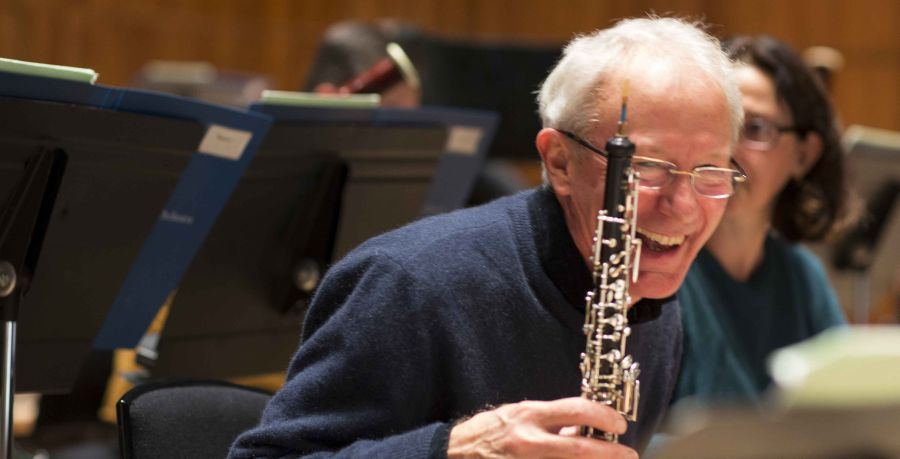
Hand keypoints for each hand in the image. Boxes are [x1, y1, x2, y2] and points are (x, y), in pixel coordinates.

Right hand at [447, 397, 637, 457]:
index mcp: (530, 416)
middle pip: (580, 449)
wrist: (456, 453)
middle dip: (611, 453)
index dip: (603, 416)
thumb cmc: (491, 431)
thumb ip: (552, 421)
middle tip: (629, 454)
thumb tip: (584, 427)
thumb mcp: (520, 415)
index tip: (619, 424)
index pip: (575, 410)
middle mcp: (529, 440)